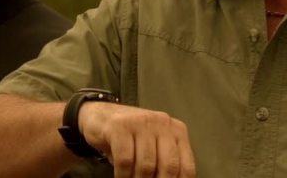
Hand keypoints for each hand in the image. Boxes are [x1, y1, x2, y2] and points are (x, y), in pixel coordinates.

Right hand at [78, 102, 195, 177]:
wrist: (101, 115)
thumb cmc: (130, 137)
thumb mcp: (154, 146)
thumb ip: (165, 164)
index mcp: (177, 131)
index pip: (186, 168)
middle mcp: (162, 123)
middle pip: (168, 166)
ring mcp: (141, 122)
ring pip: (146, 166)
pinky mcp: (120, 126)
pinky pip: (125, 160)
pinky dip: (122, 175)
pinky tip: (120, 176)